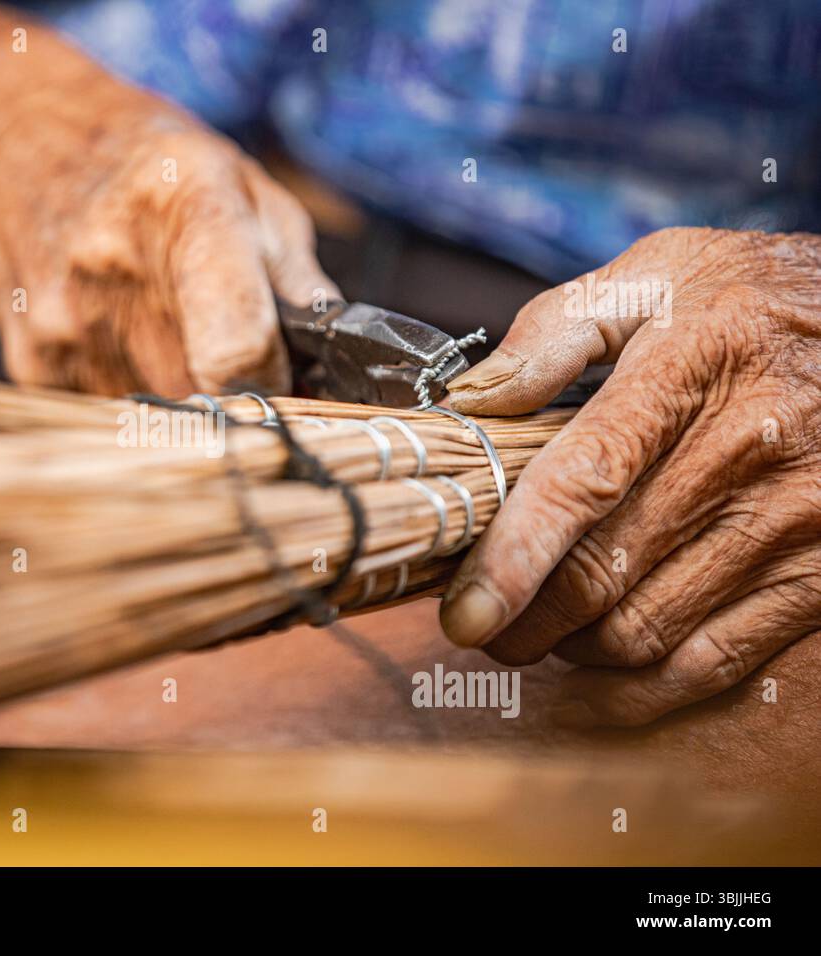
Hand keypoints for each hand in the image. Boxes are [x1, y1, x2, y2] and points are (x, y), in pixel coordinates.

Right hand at [0, 59, 337, 396]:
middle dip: (238, 402)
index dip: (277, 382)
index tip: (286, 378)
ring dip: (184, 403)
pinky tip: (123, 342)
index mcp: (185, 213)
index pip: (237, 353)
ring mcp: (63, 328)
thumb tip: (336, 371)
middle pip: (203, 401)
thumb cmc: (148, 167)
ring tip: (172, 337)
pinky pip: (110, 417)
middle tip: (239, 364)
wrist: (13, 144)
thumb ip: (297, 281)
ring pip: (158, 420)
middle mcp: (112, 275)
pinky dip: (133, 397)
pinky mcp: (32, 366)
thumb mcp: (244, 187)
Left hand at [438, 227, 820, 726]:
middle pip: (604, 573)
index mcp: (687, 372)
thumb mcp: (659, 276)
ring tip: (535, 633)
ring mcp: (790, 523)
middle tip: (477, 626)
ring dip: (571, 650)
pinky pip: (714, 663)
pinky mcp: (819, 574)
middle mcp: (743, 454)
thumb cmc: (756, 299)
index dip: (513, 557)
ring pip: (647, 629)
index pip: (583, 483)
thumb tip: (470, 399)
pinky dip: (641, 690)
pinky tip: (595, 678)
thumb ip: (555, 332)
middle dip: (523, 619)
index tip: (463, 610)